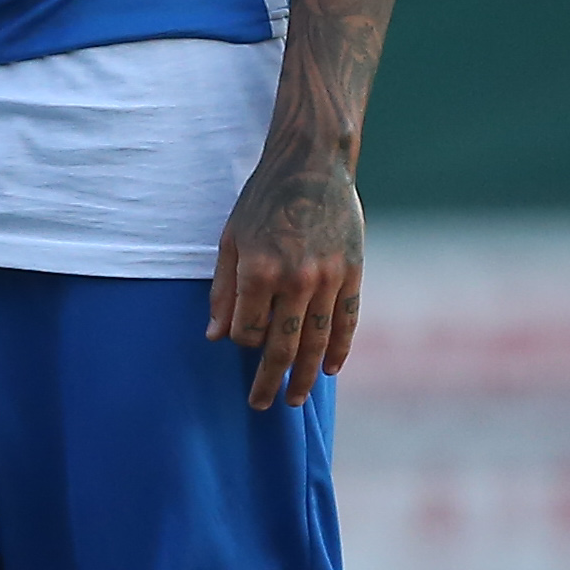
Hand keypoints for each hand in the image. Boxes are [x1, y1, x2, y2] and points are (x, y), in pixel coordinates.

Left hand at [210, 148, 362, 411]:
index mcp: (258, 271)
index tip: (241, 340)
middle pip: (281, 347)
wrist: (313, 163)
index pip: (247, 331)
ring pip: (317, 341)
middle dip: (269, 381)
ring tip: (295, 399)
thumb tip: (215, 337)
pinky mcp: (353, 273)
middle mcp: (294, 280)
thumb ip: (224, 291)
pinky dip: (340, 348)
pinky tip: (333, 369)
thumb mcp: (231, 240)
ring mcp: (328, 278)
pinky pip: (348, 321)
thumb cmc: (263, 200)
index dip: (241, 342)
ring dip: (305, 376)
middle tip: (262, 405)